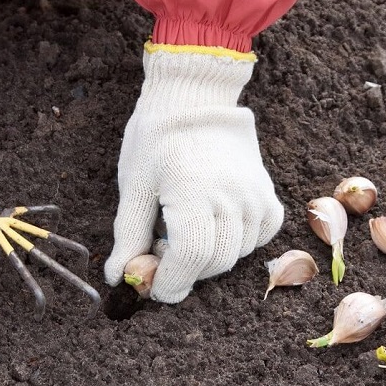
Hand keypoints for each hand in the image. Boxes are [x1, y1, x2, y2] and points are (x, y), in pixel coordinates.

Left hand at [105, 45, 283, 302]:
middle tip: (160, 253)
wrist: (194, 96)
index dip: (169, 283)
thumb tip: (118, 278)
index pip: (189, 259)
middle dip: (184, 271)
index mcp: (193, 193)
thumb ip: (128, 235)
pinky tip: (215, 226)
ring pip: (236, 254)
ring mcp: (255, 197)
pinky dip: (237, 243)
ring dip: (208, 257)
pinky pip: (258, 237)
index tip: (153, 289)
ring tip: (184, 231)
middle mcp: (232, 198)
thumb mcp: (134, 186)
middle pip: (213, 263)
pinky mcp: (267, 195)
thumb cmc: (157, 139)